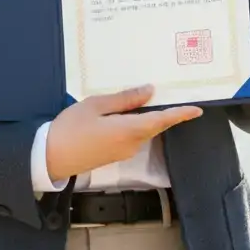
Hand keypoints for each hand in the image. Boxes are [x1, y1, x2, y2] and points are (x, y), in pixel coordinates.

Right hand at [45, 86, 201, 183]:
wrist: (51, 157)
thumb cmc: (71, 127)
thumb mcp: (95, 106)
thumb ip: (124, 99)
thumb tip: (150, 92)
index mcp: (129, 130)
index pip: (161, 120)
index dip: (180, 114)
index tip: (197, 109)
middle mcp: (132, 143)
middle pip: (154, 125)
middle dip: (165, 112)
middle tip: (171, 93)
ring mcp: (124, 151)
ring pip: (143, 130)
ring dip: (147, 116)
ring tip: (146, 96)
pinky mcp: (115, 155)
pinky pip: (133, 136)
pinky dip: (136, 123)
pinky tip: (127, 112)